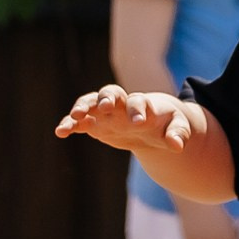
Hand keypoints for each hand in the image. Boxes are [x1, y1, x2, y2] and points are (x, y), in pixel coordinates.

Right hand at [55, 85, 192, 152]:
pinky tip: (60, 132)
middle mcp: (122, 104)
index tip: (138, 122)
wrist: (152, 123)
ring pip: (90, 103)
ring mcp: (105, 112)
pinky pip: (79, 121)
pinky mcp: (94, 123)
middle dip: (105, 99)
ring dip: (82, 108)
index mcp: (143, 104)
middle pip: (110, 93)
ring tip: (74, 117)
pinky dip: (70, 124)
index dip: (137, 110)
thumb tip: (178, 146)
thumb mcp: (177, 127)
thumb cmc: (166, 122)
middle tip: (103, 107)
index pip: (139, 102)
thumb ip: (178, 134)